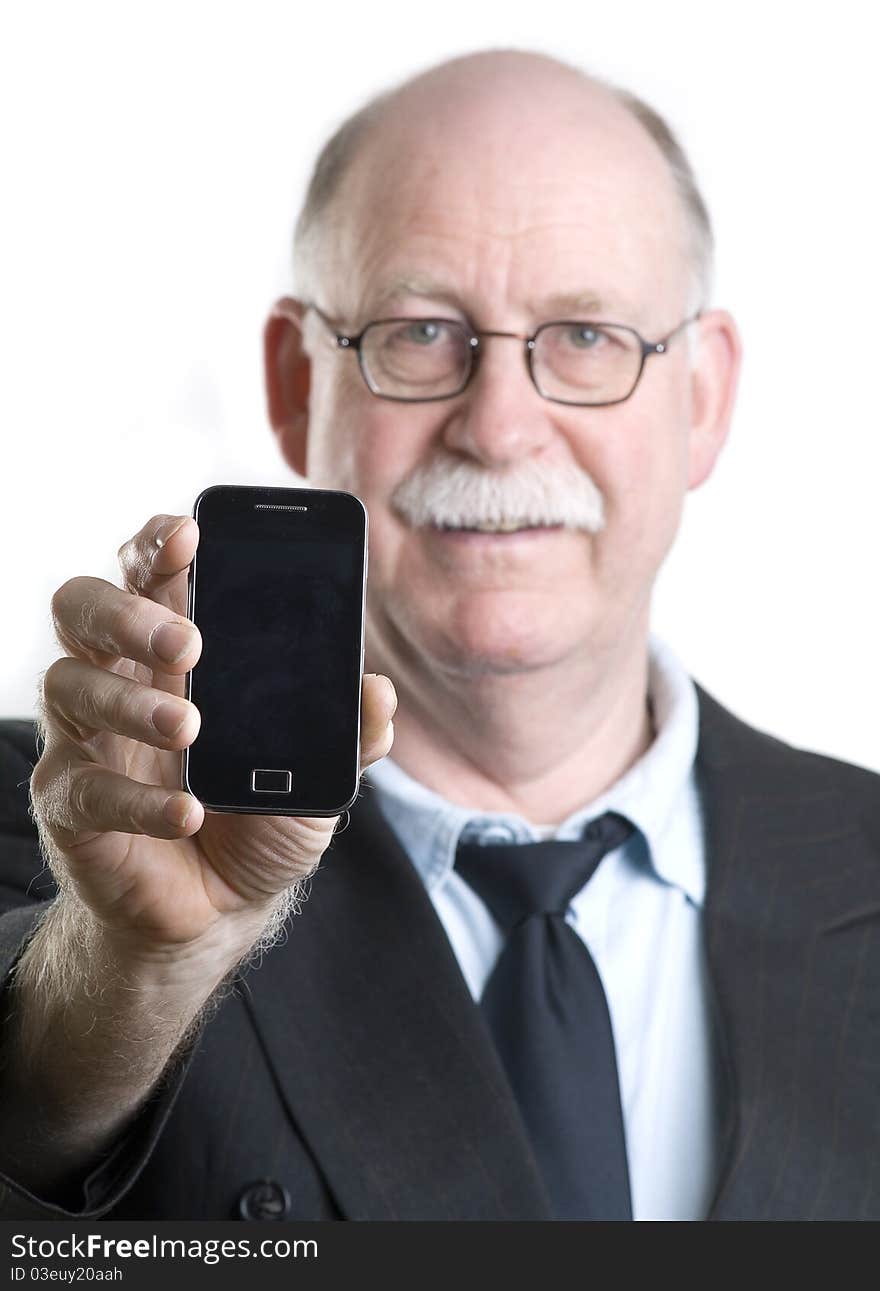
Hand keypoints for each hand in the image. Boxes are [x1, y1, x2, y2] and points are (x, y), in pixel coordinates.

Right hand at [31, 514, 396, 962]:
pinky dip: (138, 801)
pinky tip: (187, 814)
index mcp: (173, 650)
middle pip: (83, 607)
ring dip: (131, 703)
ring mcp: (88, 738)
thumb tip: (377, 693)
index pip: (146, 570)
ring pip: (69, 685)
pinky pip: (83, 788)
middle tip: (188, 644)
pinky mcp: (72, 806)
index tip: (190, 532)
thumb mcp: (316, 773)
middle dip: (128, 612)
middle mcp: (120, 677)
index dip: (157, 542)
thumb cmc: (259, 814)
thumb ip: (346, 732)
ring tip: (190, 730)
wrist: (221, 906)